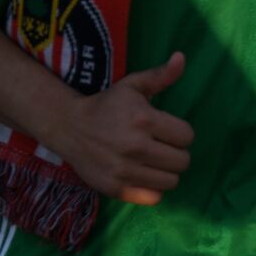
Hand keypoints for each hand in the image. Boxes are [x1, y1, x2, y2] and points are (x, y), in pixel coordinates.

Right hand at [43, 52, 193, 205]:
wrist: (69, 127)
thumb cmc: (107, 105)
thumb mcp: (133, 85)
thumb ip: (161, 75)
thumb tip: (181, 58)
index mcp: (144, 120)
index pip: (187, 136)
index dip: (180, 133)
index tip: (167, 130)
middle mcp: (136, 147)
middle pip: (182, 161)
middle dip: (176, 153)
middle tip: (162, 146)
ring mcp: (125, 171)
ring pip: (171, 181)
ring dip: (166, 171)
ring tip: (153, 160)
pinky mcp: (116, 189)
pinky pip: (153, 198)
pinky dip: (153, 189)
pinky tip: (144, 175)